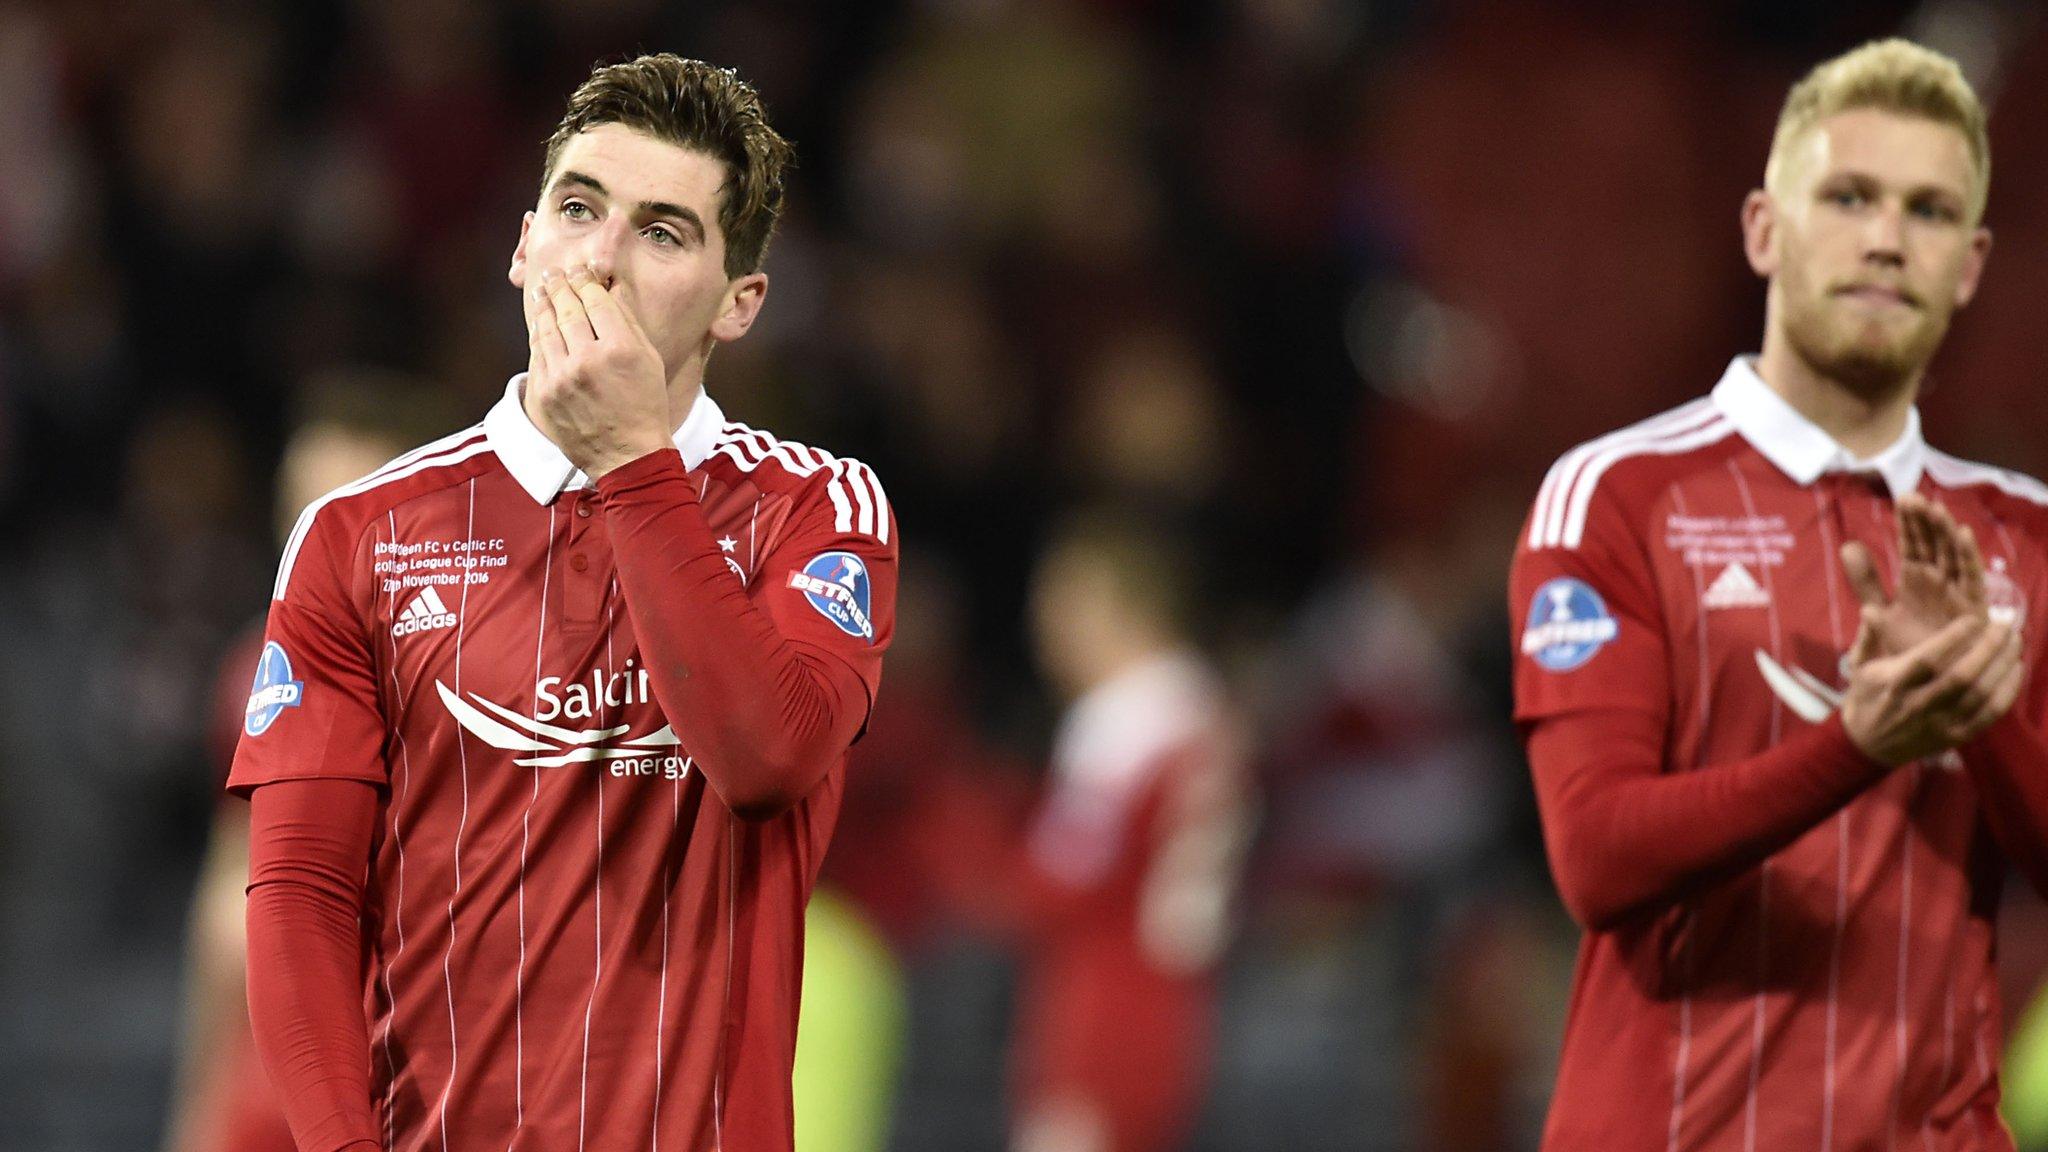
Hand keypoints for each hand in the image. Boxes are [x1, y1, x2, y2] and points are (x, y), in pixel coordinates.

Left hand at [523, 263, 672, 478]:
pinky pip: (538, 354)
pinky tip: (540, 323)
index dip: (585, 280)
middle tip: (554, 273)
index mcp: (619, 349)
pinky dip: (539, 335)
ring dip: (543, 306)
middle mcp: (588, 360)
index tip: (580, 270)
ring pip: (547, 329)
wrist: (628, 456)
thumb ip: (628, 321)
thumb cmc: (645, 406)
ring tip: (543, 291)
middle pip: (568, 309)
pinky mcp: (545, 394)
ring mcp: (562, 378)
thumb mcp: (649, 360)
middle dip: (560, 286)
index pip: (595, 300)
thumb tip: (611, 288)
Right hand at [1839, 609, 2023, 765]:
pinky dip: (2007, 692)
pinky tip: (2015, 671)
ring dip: (2002, 666)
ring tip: (2014, 644)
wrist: (1868, 744)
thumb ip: (1869, 636)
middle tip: (2004, 627)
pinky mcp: (1954, 736)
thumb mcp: (1860, 667)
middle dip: (1987, 648)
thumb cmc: (1866, 698)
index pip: (1927, 659)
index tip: (1973, 619)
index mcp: (1893, 683)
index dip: (1953, 638)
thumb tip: (1870, 608)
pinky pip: (1988, 715)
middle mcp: (1917, 704)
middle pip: (1961, 676)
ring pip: (1979, 694)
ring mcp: (1938, 723)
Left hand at [1841, 493, 1988, 663]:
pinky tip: (1963, 534)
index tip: (1901, 499)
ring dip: (1945, 532)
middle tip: (1913, 497)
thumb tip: (1847, 546)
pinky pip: (1972, 578)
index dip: (1908, 523)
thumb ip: (1865, 581)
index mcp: (1914, 579)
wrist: (1924, 681)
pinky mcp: (1972, 606)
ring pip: (1951, 555)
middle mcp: (1937, 580)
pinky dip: (1968, 556)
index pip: (1911, 544)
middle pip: (1932, 544)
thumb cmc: (1906, 646)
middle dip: (1924, 521)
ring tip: (1935, 509)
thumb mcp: (1879, 611)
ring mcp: (1955, 591)